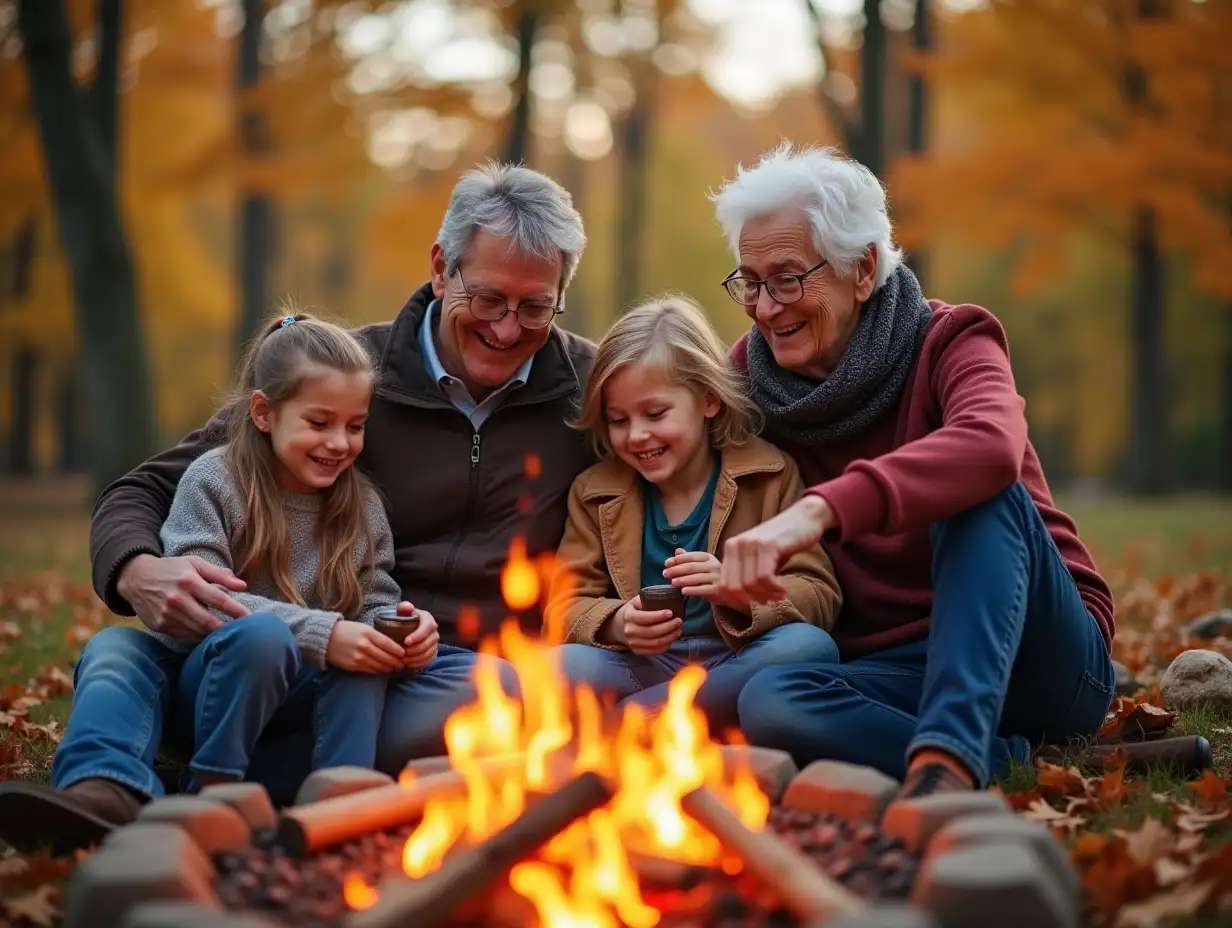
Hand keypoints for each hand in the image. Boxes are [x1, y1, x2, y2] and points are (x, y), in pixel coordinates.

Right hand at [117, 553, 248, 640]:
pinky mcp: (160, 625)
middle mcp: (177, 599)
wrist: (136, 578)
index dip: (236, 610)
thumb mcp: (195, 564)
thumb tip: (243, 586)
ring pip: (197, 631)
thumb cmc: (172, 569)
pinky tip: (208, 634)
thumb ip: (220, 575)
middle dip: (227, 629)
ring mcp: (167, 615)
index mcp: (188, 581)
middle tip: (243, 633)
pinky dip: (198, 636)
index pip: (218, 599)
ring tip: (229, 635)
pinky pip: (185, 635)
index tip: (251, 618)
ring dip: (214, 635)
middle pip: (208, 621)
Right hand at [326, 621, 404, 672]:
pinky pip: (370, 670)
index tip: (405, 654)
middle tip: (403, 663)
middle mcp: (364, 646)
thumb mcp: (363, 627)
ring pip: (379, 666)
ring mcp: (358, 657)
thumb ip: (377, 636)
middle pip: (386, 657)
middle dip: (396, 661)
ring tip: (395, 667)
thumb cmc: (347, 630)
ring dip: (389, 668)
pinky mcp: (353, 666)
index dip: (398, 651)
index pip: (388, 644)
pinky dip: (378, 670)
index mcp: (368, 633)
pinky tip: (383, 669)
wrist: (326, 638)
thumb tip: (392, 645)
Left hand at [398, 603, 439, 669]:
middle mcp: (434, 631)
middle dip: (415, 650)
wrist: (407, 628)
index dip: (417, 636)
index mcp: (428, 619)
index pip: (426, 628)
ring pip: (429, 652)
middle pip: (428, 643)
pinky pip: (429, 660)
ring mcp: (435, 643)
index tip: (406, 642)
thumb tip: (407, 607)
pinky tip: (410, 664)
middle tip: (402, 654)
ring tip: (404, 660)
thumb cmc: (404, 619)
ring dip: (416, 658)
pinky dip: (420, 663)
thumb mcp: (403, 611)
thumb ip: (404, 607)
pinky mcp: (433, 652)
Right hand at [615, 596, 680, 655]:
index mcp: (628, 616)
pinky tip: (673, 637)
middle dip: (668, 627)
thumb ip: (645, 599)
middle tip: (679, 621)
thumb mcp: (635, 601)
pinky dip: (667, 645)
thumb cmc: (634, 611)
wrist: (622, 626)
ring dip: (670, 636)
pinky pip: (655, 651)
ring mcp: (633, 643)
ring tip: (679, 629)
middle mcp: (629, 631)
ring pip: (655, 642)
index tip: (670, 612)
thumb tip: (657, 596)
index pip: (644, 618)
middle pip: (652, 632)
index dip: (658, 616)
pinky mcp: (638, 651)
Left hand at [662, 548, 723, 601]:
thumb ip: (689, 559)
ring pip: (697, 577)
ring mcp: (718, 577)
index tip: (666, 563)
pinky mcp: (719, 590)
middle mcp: (714, 565)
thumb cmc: (711, 577)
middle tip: (665, 573)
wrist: (729, 592)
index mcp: (709, 557)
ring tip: (672, 582)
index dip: (677, 559)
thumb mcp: (701, 566)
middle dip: (676, 569)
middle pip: (692, 566)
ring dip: (682, 580)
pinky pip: (703, 589)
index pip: (691, 556)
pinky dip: (692, 590)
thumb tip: (677, 551)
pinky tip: (683, 591)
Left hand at [718, 495, 833, 607]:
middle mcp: (736, 545)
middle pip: (734, 587)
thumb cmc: (781, 543)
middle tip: (768, 600)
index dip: (737, 600)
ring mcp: (751, 543)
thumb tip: (739, 601)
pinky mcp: (768, 545)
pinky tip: (784, 590)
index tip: (753, 603)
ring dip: (766, 595)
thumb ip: (746, 574)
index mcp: (730, 548)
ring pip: (750, 584)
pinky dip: (775, 589)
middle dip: (752, 600)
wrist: (803, 518)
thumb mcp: (758, 558)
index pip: (723, 585)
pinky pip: (765, 577)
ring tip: (779, 595)